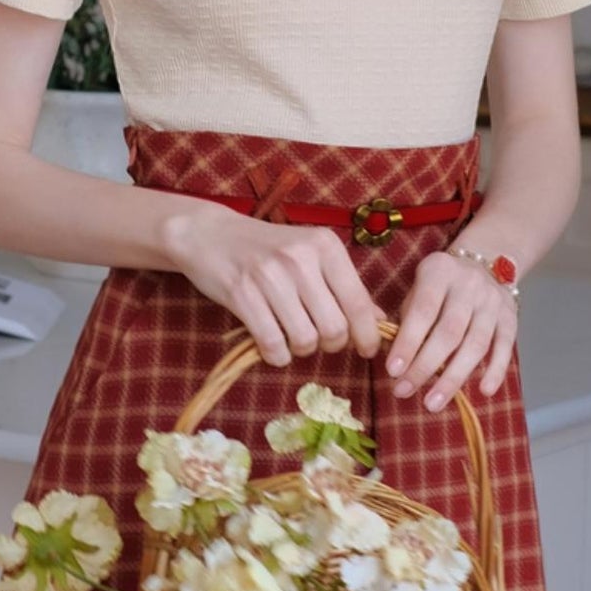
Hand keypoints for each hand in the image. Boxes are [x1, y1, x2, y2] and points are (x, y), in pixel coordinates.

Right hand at [164, 206, 384, 365]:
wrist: (210, 234)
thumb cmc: (267, 248)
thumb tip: (380, 321)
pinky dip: (277, 355)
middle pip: (334, 328)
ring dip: (301, 350)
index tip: (366, 350)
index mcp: (325, 246)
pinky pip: (272, 344)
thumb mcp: (311, 256)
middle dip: (331, 345)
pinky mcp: (242, 294)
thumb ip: (345, 287)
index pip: (358, 303)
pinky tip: (273, 347)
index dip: (367, 335)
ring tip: (293, 340)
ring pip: (305, 339)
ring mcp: (270, 275)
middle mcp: (301, 258)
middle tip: (319, 340)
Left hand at [384, 249, 516, 410]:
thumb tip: (394, 361)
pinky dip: (496, 371)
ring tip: (432, 403)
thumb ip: (407, 318)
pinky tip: (483, 392)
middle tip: (404, 391)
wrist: (486, 263)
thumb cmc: (440, 286)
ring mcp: (493, 302)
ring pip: (475, 345)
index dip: (408, 343)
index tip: (392, 371)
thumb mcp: (419, 288)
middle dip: (425, 366)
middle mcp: (469, 285)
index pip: (423, 311)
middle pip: (449, 332)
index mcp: (439, 272)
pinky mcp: (511, 318)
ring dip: (453, 378)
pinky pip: (505, 348)